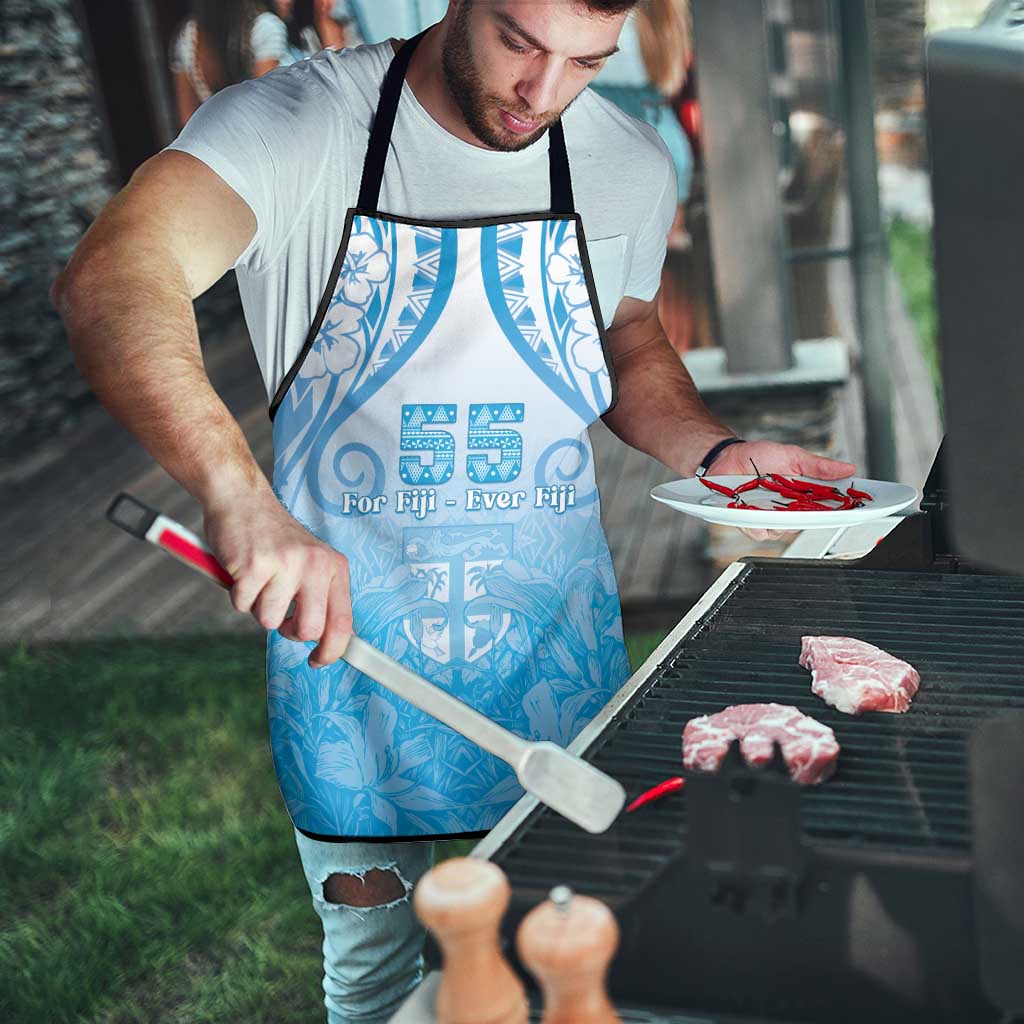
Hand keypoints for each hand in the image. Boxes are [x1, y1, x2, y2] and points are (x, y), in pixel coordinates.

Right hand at [203, 489, 352, 668]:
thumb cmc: (274, 539)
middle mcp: (315, 565)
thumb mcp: (310, 562)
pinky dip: (238, 595)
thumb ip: (320, 596)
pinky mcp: (254, 565)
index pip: (343, 622)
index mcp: (334, 567)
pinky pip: (242, 605)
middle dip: (289, 631)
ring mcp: (285, 564)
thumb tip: (327, 642)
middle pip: (309, 630)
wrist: (242, 499)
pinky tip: (243, 570)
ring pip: (270, 621)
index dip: (332, 651)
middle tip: (280, 613)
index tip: (318, 661)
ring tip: (259, 579)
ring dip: (258, 607)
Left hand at [709, 440, 856, 542]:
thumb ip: (818, 466)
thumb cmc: (758, 457)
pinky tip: (755, 512)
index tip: (858, 508)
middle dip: (813, 517)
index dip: (844, 510)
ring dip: (781, 519)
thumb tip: (848, 468)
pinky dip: (759, 523)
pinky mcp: (750, 523)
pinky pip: (760, 531)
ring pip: (784, 530)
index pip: (829, 507)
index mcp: (803, 495)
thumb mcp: (792, 456)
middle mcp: (789, 510)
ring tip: (775, 504)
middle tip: (814, 506)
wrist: (726, 457)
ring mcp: (770, 518)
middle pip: (809, 523)